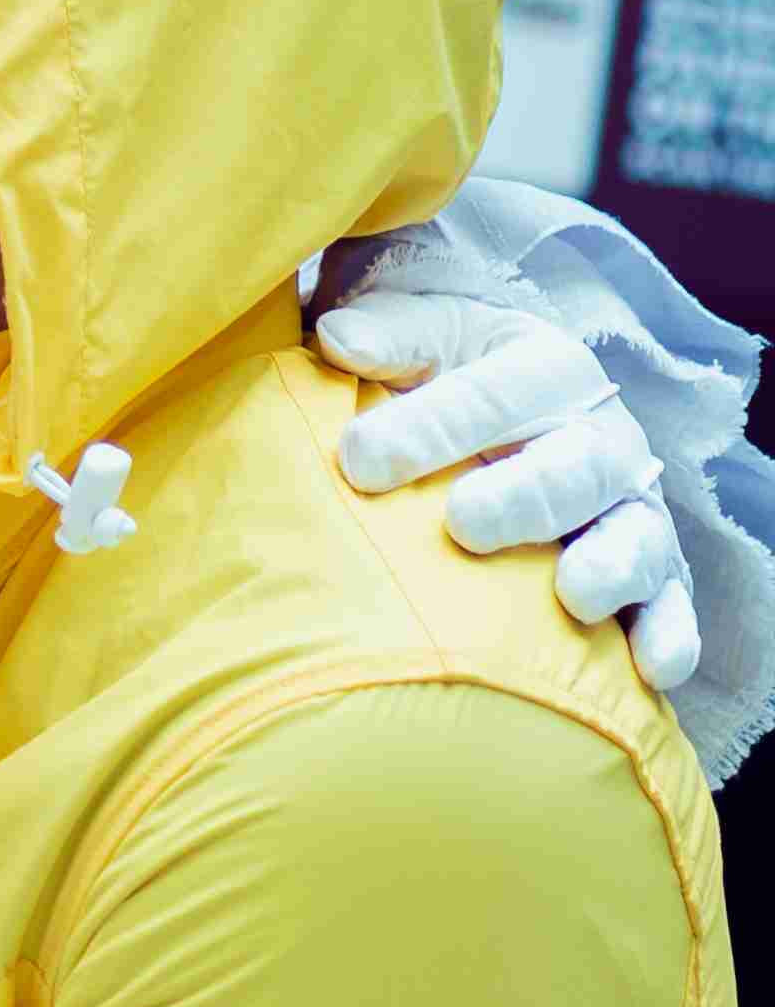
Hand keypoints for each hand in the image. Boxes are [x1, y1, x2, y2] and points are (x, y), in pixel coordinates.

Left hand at [315, 239, 700, 704]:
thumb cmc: (443, 379)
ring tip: (575, 597)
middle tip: (463, 523)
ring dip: (611, 567)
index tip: (359, 461)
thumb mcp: (422, 340)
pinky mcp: (651, 576)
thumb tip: (338, 339)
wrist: (492, 423)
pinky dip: (669, 636)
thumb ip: (388, 337)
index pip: (491, 393)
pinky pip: (669, 606)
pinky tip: (652, 669)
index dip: (430, 426)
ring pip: (636, 537)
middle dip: (523, 496)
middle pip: (576, 467)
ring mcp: (631, 510)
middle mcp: (602, 438)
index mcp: (547, 369)